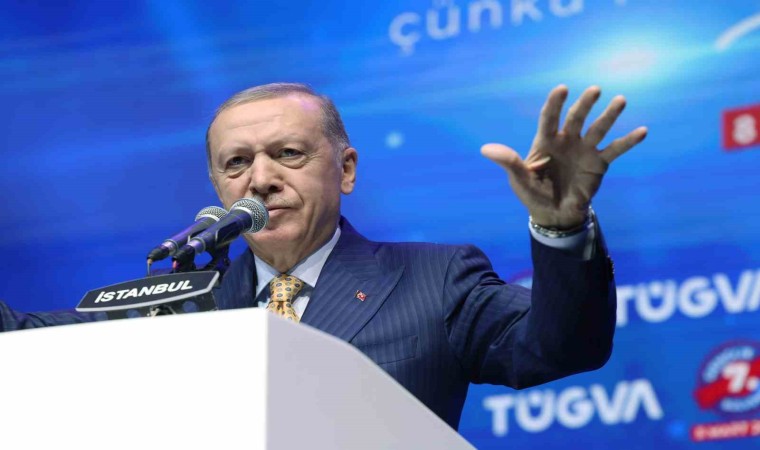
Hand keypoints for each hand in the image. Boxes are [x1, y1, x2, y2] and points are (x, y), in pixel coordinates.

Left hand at [481, 85, 646, 228]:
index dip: (554, 103)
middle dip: (584, 104)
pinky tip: (643, 130)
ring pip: (598, 128)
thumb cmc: (533, 193)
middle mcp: (567, 140)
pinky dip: (629, 141)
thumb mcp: (518, 179)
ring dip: (610, 115)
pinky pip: (615, 150)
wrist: (554, 214)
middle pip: (576, 118)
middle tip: (594, 90)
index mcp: (545, 141)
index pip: (549, 118)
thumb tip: (485, 149)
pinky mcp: (599, 163)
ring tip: (620, 100)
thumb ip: (507, 161)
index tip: (561, 88)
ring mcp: (584, 150)